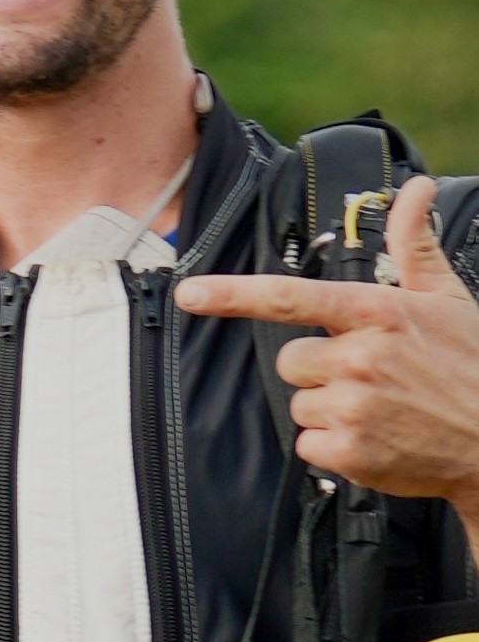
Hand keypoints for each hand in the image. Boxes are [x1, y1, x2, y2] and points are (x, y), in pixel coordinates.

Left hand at [179, 176, 478, 510]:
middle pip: (290, 360)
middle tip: (373, 377)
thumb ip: (414, 246)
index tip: (191, 292)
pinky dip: (335, 449)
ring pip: (299, 404)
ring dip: (330, 410)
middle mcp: (361, 356)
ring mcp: (352, 405)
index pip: (292, 297)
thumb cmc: (472, 364)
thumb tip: (413, 190)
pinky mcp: (347, 451)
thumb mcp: (448, 299)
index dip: (234, 294)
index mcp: (379, 313)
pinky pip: (307, 446)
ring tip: (383, 409)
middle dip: (320, 370)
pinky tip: (378, 439)